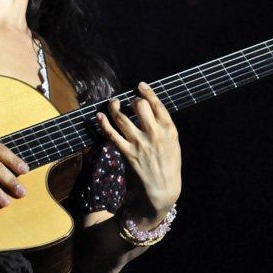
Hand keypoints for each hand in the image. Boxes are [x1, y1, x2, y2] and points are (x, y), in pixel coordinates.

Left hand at [96, 82, 180, 217]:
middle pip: (139, 106)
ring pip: (122, 118)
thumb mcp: (173, 141)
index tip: (140, 85)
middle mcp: (154, 134)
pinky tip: (99, 115)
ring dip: (115, 107)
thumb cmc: (169, 161)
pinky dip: (103, 123)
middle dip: (132, 100)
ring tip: (114, 102)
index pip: (157, 104)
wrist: (163, 186)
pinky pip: (112, 134)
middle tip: (130, 102)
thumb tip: (149, 106)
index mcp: (169, 129)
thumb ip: (163, 124)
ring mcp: (139, 143)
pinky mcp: (127, 152)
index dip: (147, 92)